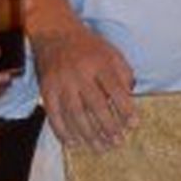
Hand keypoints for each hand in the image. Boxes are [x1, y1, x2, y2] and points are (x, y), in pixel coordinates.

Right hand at [30, 24, 137, 150]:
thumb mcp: (112, 53)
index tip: (134, 124)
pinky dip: (63, 131)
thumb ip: (124, 73)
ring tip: (100, 147)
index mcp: (99, 63)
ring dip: (88, 134)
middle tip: (118, 141)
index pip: (115, 89)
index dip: (125, 108)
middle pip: (95, 105)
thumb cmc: (89, 47)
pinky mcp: (46, 90)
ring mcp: (61, 83)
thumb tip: (131, 98)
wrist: (55, 33)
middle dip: (108, 126)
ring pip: (75, 114)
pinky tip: (74, 143)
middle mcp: (79, 74)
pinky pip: (54, 115)